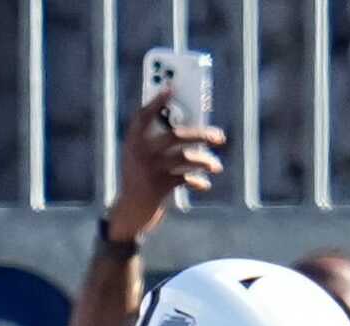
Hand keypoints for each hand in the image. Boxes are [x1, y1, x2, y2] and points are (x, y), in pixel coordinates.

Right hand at [107, 87, 225, 242]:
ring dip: (205, 161)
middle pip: (176, 135)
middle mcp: (139, 153)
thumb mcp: (140, 159)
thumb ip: (157, 143)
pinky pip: (185, 179)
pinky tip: (205, 185)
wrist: (129, 214)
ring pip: (186, 157)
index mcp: (132, 142)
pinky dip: (198, 181)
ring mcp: (149, 169)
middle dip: (202, 134)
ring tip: (216, 167)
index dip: (157, 101)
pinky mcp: (158, 187)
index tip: (172, 87)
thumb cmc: (140, 181)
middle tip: (220, 136)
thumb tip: (194, 128)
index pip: (143, 116)